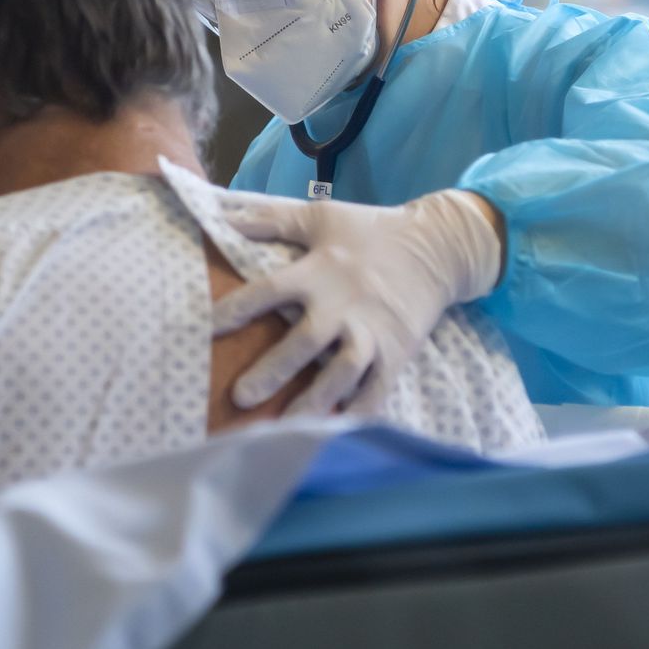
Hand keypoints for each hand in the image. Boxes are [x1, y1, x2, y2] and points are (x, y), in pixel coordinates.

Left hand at [212, 189, 503, 414]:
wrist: (439, 248)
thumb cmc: (371, 230)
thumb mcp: (321, 217)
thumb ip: (272, 219)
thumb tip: (225, 216)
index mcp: (319, 271)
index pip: (270, 290)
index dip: (239, 308)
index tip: (209, 327)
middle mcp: (344, 307)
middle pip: (305, 342)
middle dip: (274, 370)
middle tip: (241, 396)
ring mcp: (372, 334)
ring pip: (341, 373)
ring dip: (314, 400)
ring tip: (285, 427)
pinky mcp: (396, 354)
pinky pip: (376, 390)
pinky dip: (357, 412)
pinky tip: (333, 431)